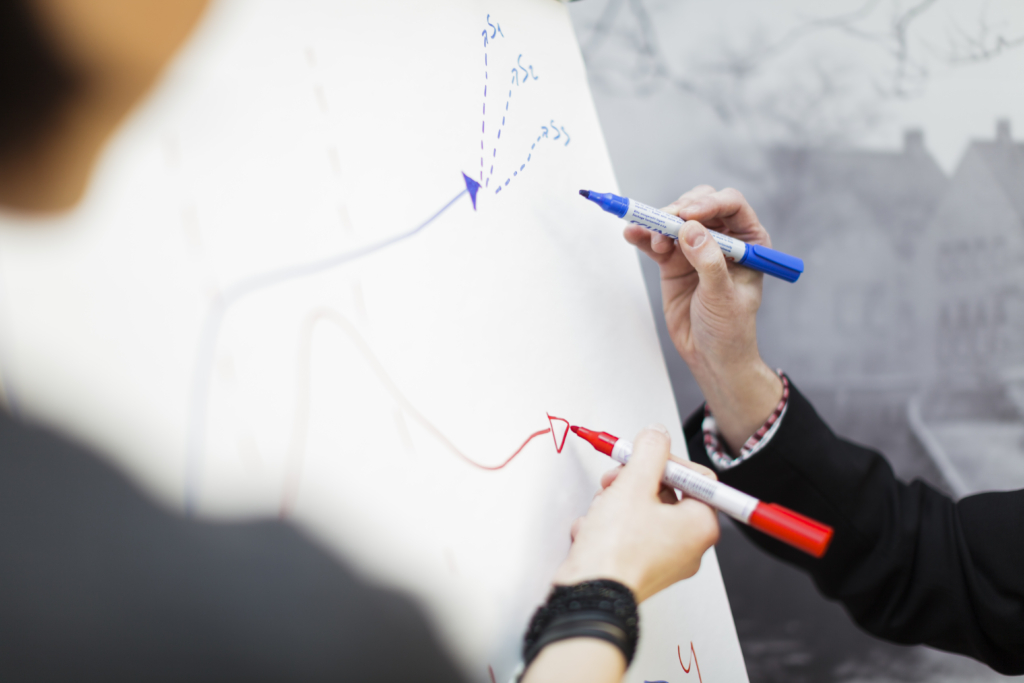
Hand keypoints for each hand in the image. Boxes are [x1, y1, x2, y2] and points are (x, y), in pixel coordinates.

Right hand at [552, 426, 719, 602]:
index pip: (696, 477)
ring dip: (615, 502)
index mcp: (701, 525)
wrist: (589, 595)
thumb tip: (657, 434)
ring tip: (600, 509)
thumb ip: (649, 452)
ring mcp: (665, 559)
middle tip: (614, 479)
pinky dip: (607, 526)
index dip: (666, 461)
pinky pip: (628, 533)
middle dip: (633, 482)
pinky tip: (593, 530)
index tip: (643, 456)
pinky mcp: (640, 567)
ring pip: (642, 511)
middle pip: (666, 492)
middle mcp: (689, 545)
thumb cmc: (616, 551)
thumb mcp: (633, 485)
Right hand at [623, 185, 781, 451]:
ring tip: (650, 239)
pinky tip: (631, 234)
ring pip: (674, 220)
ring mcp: (695, 249)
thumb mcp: (723, 295)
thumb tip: (690, 229)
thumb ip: (708, 261)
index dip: (709, 203)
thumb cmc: (730, 328)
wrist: (711, 356)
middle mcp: (723, 239)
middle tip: (667, 225)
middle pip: (699, 205)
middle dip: (680, 210)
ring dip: (658, 223)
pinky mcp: (673, 262)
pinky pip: (655, 241)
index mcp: (749, 241)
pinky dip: (642, 235)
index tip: (688, 216)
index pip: (730, 205)